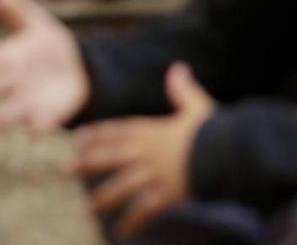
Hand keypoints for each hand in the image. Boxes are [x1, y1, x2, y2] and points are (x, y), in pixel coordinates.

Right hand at [0, 0, 89, 131]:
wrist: (81, 67)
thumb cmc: (48, 45)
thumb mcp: (35, 21)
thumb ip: (14, 4)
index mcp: (7, 60)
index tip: (8, 53)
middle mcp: (12, 84)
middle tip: (15, 73)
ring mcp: (27, 103)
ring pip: (5, 116)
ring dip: (8, 113)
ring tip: (14, 110)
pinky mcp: (46, 117)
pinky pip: (37, 127)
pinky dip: (39, 124)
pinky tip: (45, 119)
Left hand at [74, 64, 214, 239]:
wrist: (231, 153)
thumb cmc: (216, 130)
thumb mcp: (198, 107)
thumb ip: (184, 91)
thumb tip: (177, 68)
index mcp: (155, 130)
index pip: (119, 130)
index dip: (98, 134)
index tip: (79, 138)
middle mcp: (149, 152)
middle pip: (111, 156)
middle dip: (87, 162)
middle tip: (65, 168)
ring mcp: (156, 175)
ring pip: (120, 187)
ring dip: (101, 199)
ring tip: (85, 211)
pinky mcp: (166, 195)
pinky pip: (143, 211)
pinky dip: (132, 223)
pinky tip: (122, 233)